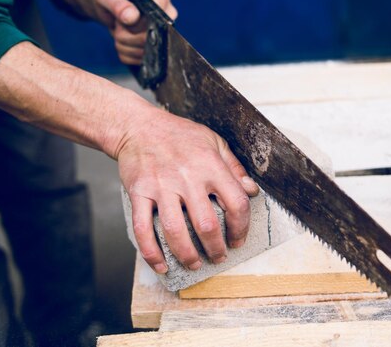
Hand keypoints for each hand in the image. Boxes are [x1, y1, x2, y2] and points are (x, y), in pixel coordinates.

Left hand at [94, 0, 177, 64]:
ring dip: (124, 46)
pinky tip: (124, 41)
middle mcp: (169, 15)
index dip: (135, 25)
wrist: (112, 8)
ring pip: (143, 53)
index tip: (123, 19)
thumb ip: (118, 4)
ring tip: (120, 31)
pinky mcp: (159, 48)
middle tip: (117, 25)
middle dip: (125, 36)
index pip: (155, 20)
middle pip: (148, 39)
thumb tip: (131, 18)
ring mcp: (166, 33)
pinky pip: (139, 60)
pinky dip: (127, 54)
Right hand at [116, 108, 258, 273]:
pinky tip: (162, 264)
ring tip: (194, 264)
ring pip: (176, 232)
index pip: (236, 203)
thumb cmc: (179, 134)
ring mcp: (161, 187)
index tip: (238, 239)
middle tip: (217, 257)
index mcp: (211, 166)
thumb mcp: (214, 141)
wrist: (139, 126)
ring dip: (187, 255)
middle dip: (215, 249)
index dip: (241, 228)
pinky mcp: (139, 193)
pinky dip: (152, 252)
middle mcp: (188, 178)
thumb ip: (234, 166)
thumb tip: (251, 189)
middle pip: (207, 225)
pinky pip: (143, 229)